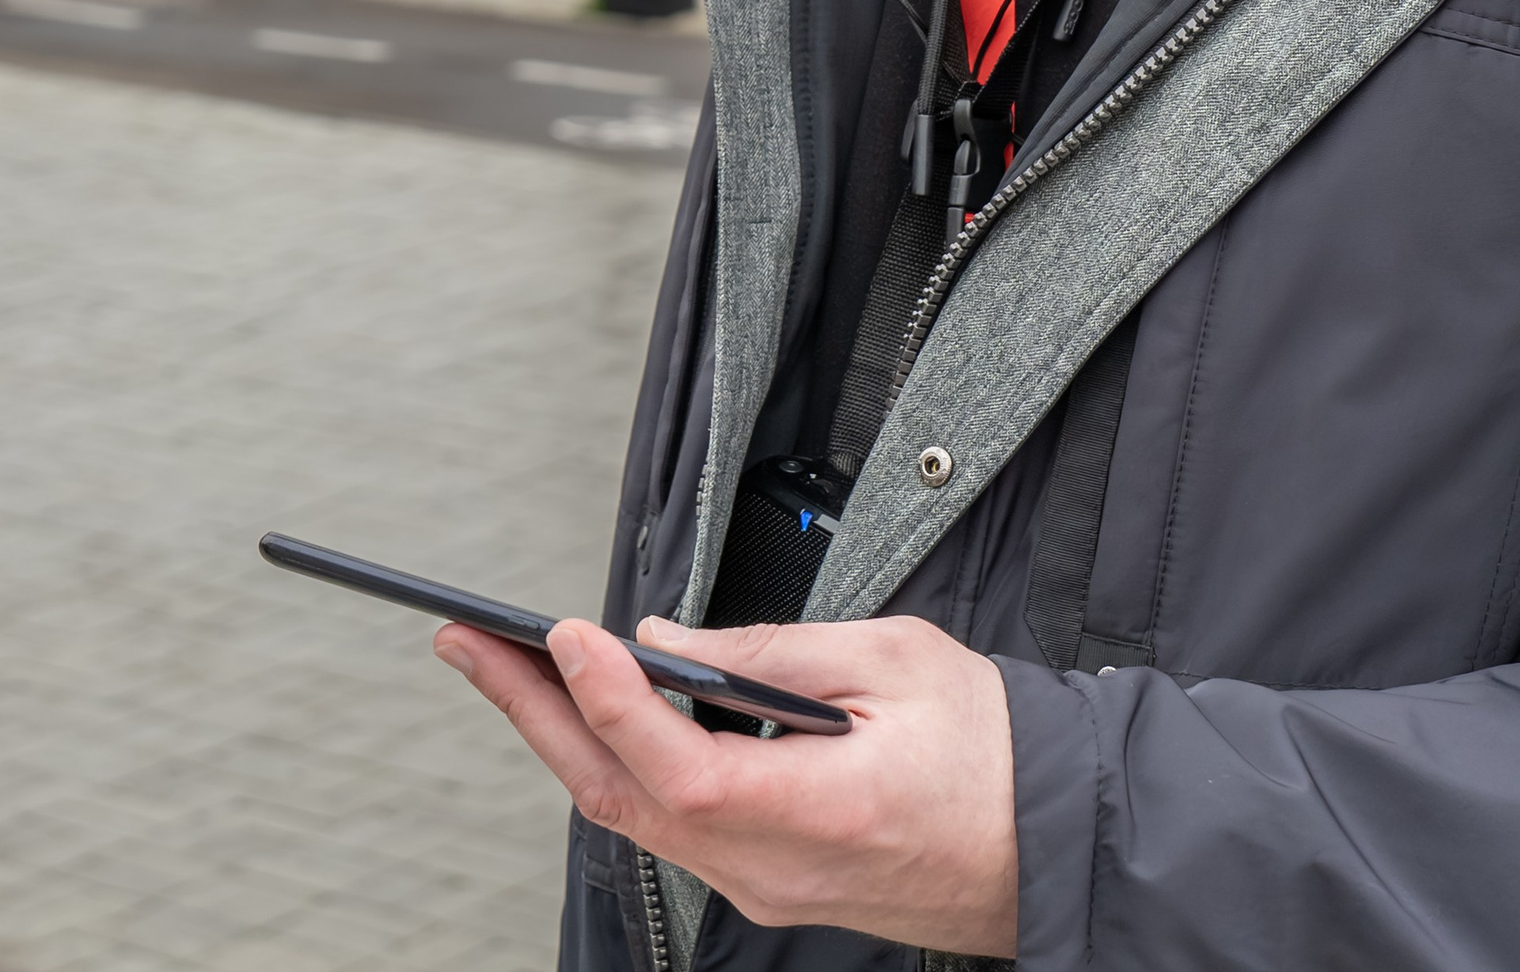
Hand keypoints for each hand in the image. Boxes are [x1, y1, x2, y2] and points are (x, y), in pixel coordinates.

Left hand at [435, 611, 1017, 956]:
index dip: (613, 702)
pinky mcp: (769, 879)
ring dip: (560, 737)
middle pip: (625, 798)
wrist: (1052, 840)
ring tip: (501, 665)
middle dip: (533, 713)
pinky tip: (584, 713)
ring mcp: (767, 885)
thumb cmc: (991, 750)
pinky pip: (668, 826)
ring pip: (635, 817)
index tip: (568, 633)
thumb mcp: (893, 660)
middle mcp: (778, 868)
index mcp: (821, 812)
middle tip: (467, 644)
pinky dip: (613, 763)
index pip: (682, 770)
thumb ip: (773, 652)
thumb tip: (668, 640)